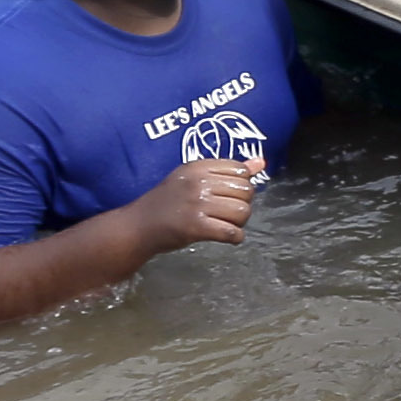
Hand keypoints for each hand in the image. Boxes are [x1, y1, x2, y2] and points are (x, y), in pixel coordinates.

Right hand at [130, 159, 258, 253]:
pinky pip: (232, 232)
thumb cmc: (167, 201)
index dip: (241, 184)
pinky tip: (226, 236)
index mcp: (198, 167)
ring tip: (225, 223)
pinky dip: (235, 237)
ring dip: (239, 221)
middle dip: (242, 203)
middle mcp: (199, 182)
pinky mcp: (196, 227)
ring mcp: (197, 204)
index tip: (228, 194)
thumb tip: (261, 163)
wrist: (138, 226)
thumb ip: (226, 170)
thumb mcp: (193, 178)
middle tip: (226, 212)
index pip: (240, 169)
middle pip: (246, 190)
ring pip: (243, 211)